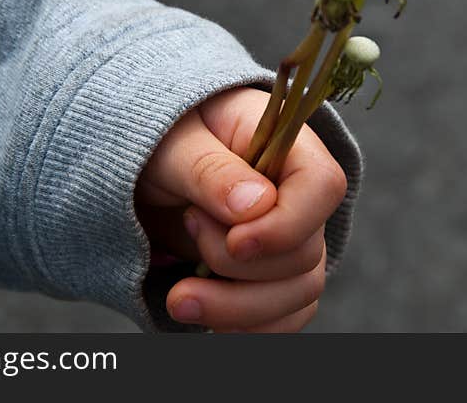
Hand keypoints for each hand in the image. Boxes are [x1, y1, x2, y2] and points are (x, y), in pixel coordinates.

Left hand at [135, 87, 347, 331]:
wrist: (144, 168)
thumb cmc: (161, 138)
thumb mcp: (172, 142)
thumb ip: (210, 169)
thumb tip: (255, 206)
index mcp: (286, 146)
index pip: (322, 187)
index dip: (287, 225)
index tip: (236, 243)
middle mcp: (299, 197)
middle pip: (306, 253)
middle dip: (239, 267)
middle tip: (186, 227)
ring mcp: (290, 240)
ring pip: (298, 294)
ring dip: (237, 309)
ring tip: (179, 297)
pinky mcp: (272, 276)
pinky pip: (284, 317)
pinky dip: (247, 328)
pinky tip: (204, 316)